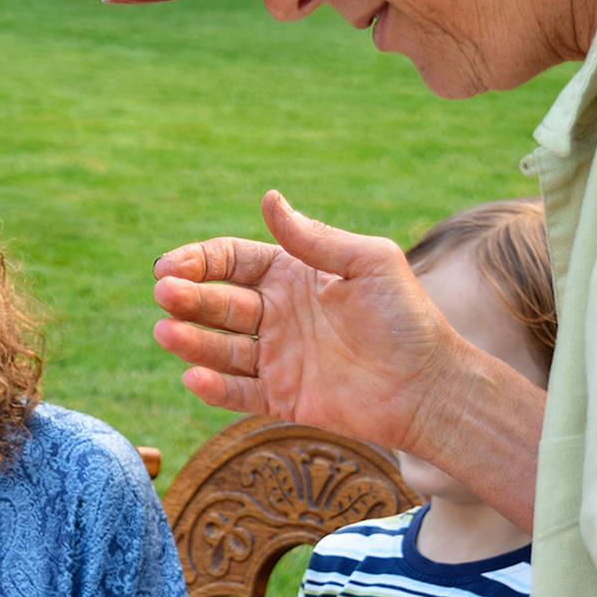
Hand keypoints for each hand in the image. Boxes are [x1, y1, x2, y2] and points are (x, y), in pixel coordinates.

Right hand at [152, 190, 457, 454]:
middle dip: (187, 298)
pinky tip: (193, 377)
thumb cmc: (407, 318)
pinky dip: (213, 387)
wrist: (431, 385)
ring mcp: (277, 358)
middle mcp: (277, 314)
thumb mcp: (368, 263)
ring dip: (190, 340)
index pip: (232, 261)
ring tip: (166, 333)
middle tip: (166, 295)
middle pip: (217, 302)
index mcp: (293, 275)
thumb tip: (269, 198)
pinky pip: (238, 392)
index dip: (199, 261)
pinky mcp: (281, 398)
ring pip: (219, 347)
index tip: (171, 267)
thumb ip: (316, 238)